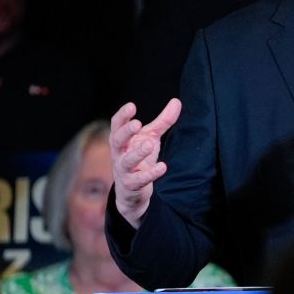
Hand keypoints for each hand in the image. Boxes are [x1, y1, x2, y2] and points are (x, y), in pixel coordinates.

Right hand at [111, 98, 181, 228]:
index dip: (122, 116)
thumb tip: (177, 101)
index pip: (116, 125)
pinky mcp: (131, 185)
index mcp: (121, 140)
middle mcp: (118, 154)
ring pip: (126, 161)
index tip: (131, 106)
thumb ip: (162, 121)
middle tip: (137, 124)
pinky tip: (163, 166)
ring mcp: (123, 170)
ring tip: (149, 144)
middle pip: (117, 141)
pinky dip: (150, 173)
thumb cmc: (140, 158)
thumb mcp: (150, 137)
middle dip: (125, 132)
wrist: (132, 191)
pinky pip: (139, 179)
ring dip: (137, 153)